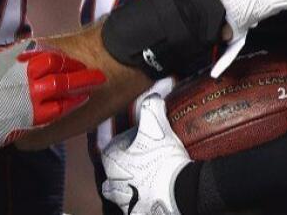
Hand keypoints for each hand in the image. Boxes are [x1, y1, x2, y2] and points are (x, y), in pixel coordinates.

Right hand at [0, 39, 104, 165]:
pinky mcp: (27, 117)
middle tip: (93, 69)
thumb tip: (8, 57)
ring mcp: (25, 95)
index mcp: (9, 61)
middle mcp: (19, 74)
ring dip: (81, 83)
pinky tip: (82, 101)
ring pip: (61, 86)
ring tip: (96, 81)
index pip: (44, 53)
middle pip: (58, 65)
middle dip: (78, 67)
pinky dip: (72, 103)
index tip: (72, 58)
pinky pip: (57, 109)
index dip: (62, 56)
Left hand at [102, 95, 189, 214]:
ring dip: (123, 187)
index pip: (106, 144)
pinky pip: (132, 210)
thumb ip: (152, 105)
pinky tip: (144, 200)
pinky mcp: (137, 213)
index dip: (116, 137)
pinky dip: (136, 205)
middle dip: (118, 164)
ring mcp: (124, 200)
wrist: (180, 191)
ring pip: (116, 193)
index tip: (126, 135)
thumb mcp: (157, 125)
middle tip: (134, 158)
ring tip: (136, 182)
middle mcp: (112, 181)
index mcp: (111, 159)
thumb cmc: (163, 157)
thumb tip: (158, 85)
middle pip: (110, 170)